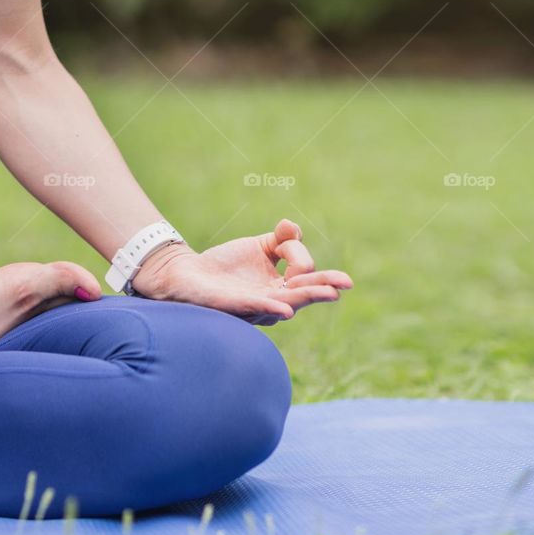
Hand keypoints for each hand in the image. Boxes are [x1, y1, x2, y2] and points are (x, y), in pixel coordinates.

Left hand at [129, 217, 352, 325]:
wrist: (188, 276)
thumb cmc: (225, 266)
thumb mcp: (258, 246)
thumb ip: (281, 239)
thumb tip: (293, 226)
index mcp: (281, 287)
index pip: (302, 268)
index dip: (298, 251)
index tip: (285, 233)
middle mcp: (273, 300)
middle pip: (304, 292)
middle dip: (325, 286)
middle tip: (346, 283)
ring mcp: (256, 306)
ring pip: (288, 302)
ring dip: (309, 296)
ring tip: (330, 293)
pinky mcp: (236, 308)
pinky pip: (257, 308)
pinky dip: (273, 307)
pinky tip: (286, 308)